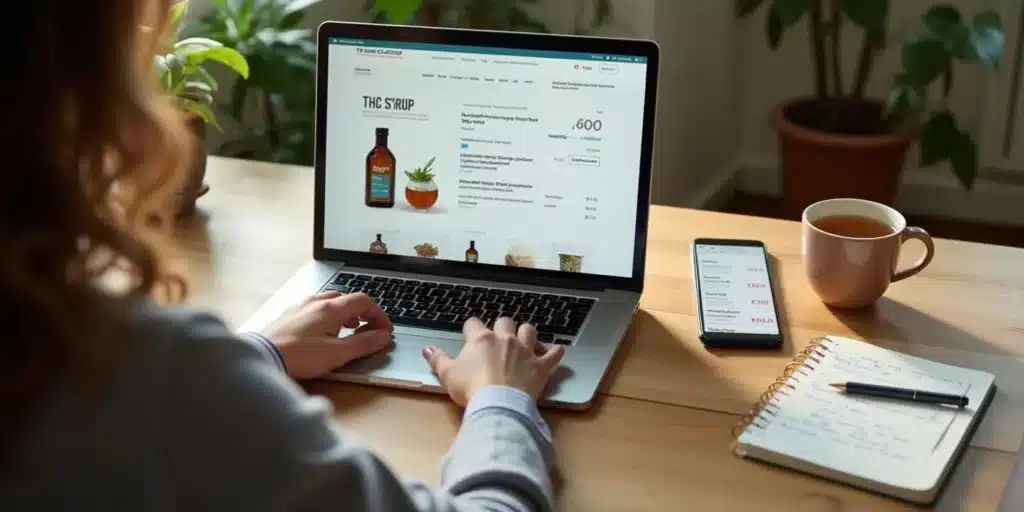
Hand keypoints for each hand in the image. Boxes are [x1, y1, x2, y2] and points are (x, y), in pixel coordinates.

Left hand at [260, 291, 393, 378]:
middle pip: (346, 299)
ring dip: (344, 314)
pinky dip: (327, 317)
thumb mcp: (337, 354)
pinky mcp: (288, 315)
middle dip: (361, 314)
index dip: (378, 315)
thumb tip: (383, 336)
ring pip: (329, 302)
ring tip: (346, 332)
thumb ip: (363, 344)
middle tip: (367, 330)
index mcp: (331, 308)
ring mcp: (300, 306)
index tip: (384, 331)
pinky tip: (322, 334)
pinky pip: (314, 308)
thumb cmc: (299, 356)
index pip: (363, 301)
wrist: (262, 357)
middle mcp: (316, 301)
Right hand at [422, 317, 564, 405]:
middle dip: (502, 326)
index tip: (470, 334)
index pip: (473, 323)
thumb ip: (437, 359)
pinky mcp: (541, 365)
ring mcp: (525, 350)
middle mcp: (504, 339)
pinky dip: (555, 352)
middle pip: (505, 321)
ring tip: (525, 338)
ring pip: (529, 330)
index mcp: (481, 339)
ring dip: (527, 332)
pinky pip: (553, 354)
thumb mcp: (448, 375)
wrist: (498, 403)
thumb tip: (426, 349)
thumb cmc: (471, 388)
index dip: (471, 328)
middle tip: (500, 336)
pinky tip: (557, 350)